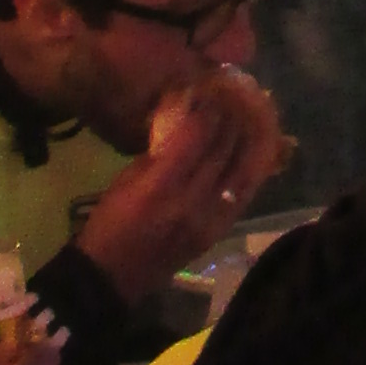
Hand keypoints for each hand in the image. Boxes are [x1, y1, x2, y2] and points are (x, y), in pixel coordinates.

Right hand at [74, 69, 277, 295]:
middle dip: (234, 115)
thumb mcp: (128, 178)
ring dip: (251, 137)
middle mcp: (193, 201)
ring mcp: (211, 219)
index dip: (210, 106)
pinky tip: (256, 146)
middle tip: (238, 92)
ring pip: (244, 168)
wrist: (112, 277)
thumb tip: (189, 116)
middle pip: (225, 148)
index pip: (199, 134)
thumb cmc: (110, 222)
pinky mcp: (219, 231)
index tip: (213, 86)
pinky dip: (253, 166)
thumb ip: (162, 148)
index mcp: (162, 185)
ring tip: (254, 112)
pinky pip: (245, 192)